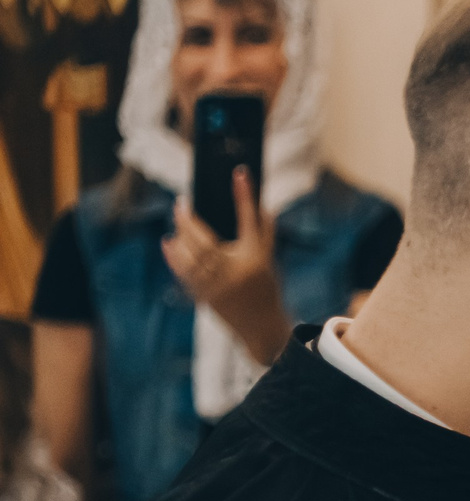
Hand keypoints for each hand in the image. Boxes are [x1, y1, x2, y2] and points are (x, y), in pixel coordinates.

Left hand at [164, 170, 290, 361]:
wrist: (262, 327)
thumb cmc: (266, 287)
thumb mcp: (269, 259)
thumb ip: (264, 231)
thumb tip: (259, 203)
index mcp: (256, 258)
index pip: (250, 220)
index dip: (244, 195)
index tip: (239, 173)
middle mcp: (236, 272)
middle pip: (206, 241)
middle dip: (189, 220)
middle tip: (181, 203)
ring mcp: (217, 285)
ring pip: (191, 256)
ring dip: (180, 236)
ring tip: (177, 223)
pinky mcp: (204, 296)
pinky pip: (183, 272)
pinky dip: (174, 256)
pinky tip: (170, 243)